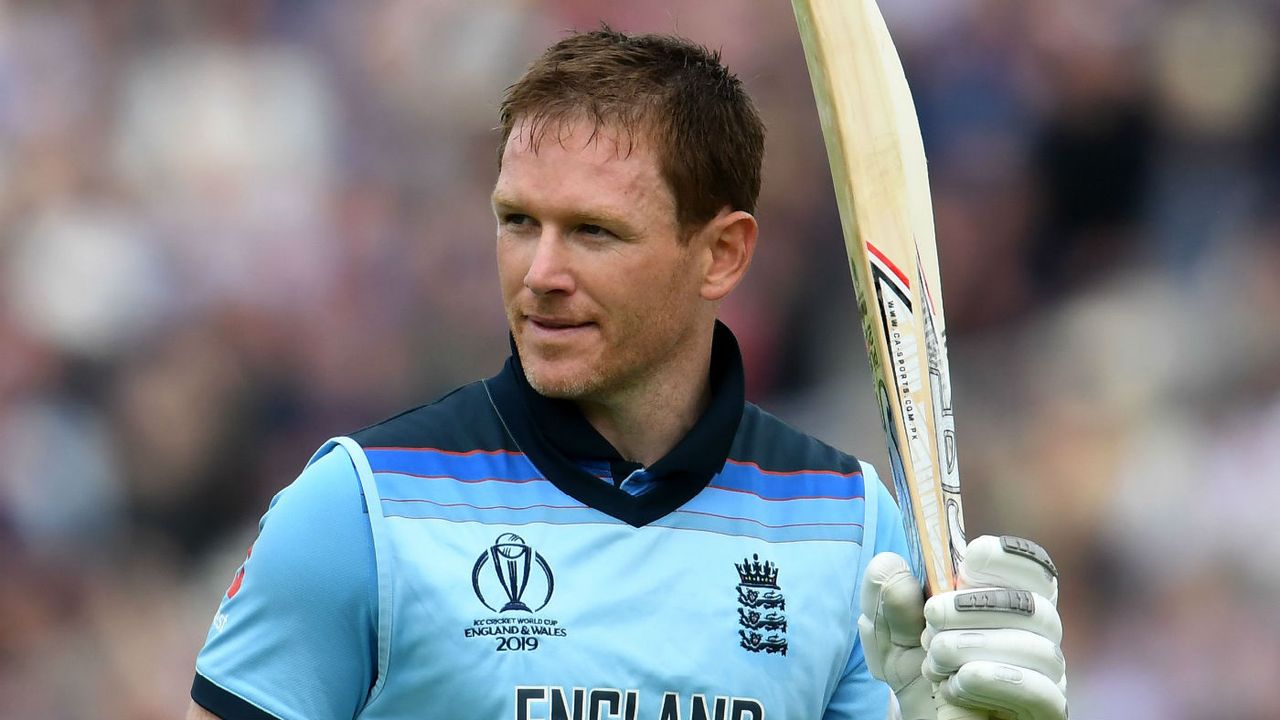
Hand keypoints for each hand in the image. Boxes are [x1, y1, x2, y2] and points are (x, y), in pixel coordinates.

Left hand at [858, 536, 1067, 719]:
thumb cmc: (916, 670)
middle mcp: (1035, 635)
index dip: (1009, 558)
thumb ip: (886, 599)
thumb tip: (890, 565)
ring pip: (1038, 648)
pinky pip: (1042, 692)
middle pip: (1036, 606)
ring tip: (935, 660)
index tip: (971, 559)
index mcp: (1005, 601)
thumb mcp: (890, 635)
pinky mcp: (1046, 710)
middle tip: (931, 618)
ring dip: (976, 646)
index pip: (1033, 569)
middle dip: (976, 606)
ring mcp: (1045, 674)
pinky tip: (958, 683)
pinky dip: (994, 681)